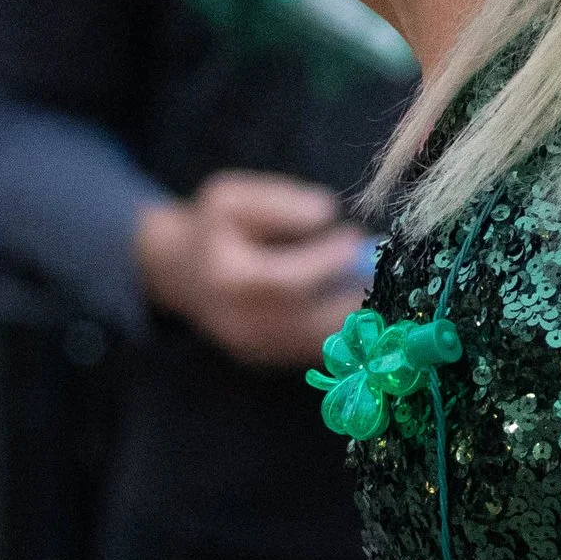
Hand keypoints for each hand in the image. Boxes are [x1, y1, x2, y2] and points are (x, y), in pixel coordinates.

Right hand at [134, 171, 368, 369]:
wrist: (181, 274)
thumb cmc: (212, 229)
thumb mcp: (230, 198)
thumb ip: (276, 202)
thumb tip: (324, 211)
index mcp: (228, 283)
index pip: (287, 283)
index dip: (327, 261)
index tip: (355, 236)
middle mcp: (241, 325)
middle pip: (312, 324)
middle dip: (354, 294)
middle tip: (379, 266)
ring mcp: (257, 349)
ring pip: (322, 344)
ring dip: (357, 315)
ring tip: (374, 281)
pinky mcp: (271, 361)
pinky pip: (317, 352)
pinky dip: (346, 330)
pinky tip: (359, 299)